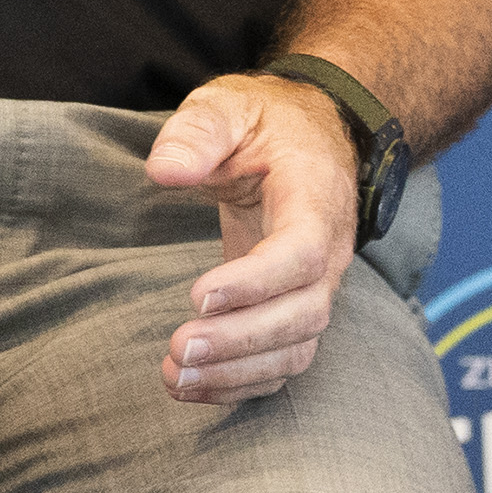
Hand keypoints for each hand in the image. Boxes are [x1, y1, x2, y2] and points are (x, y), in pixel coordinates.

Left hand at [144, 73, 360, 403]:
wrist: (309, 135)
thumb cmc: (264, 121)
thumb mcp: (226, 105)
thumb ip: (196, 132)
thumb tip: (164, 171)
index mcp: (315, 200)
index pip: (302, 253)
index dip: (256, 282)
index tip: (197, 296)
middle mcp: (327, 253)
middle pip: (302, 314)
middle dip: (240, 340)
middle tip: (178, 348)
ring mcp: (314, 287)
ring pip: (295, 348)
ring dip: (237, 372)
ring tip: (174, 377)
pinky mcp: (292, 307)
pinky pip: (281, 360)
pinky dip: (241, 383)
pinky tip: (191, 388)